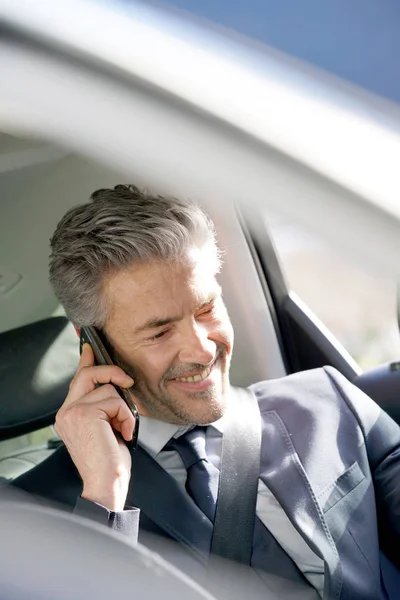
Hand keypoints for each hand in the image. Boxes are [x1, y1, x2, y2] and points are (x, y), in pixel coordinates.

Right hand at [55, 343, 135, 510]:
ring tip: (123, 429)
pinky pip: (116, 401)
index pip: (77, 380)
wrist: (106, 484)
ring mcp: (73, 411)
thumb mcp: (106, 426)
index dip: (86, 362)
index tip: (90, 348)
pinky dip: (127, 416)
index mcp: (69, 414)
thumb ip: (103, 405)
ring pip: (108, 389)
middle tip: (127, 381)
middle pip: (89, 374)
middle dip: (111, 372)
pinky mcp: (85, 413)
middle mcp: (66, 411)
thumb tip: (115, 384)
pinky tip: (125, 433)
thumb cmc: (109, 460)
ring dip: (124, 409)